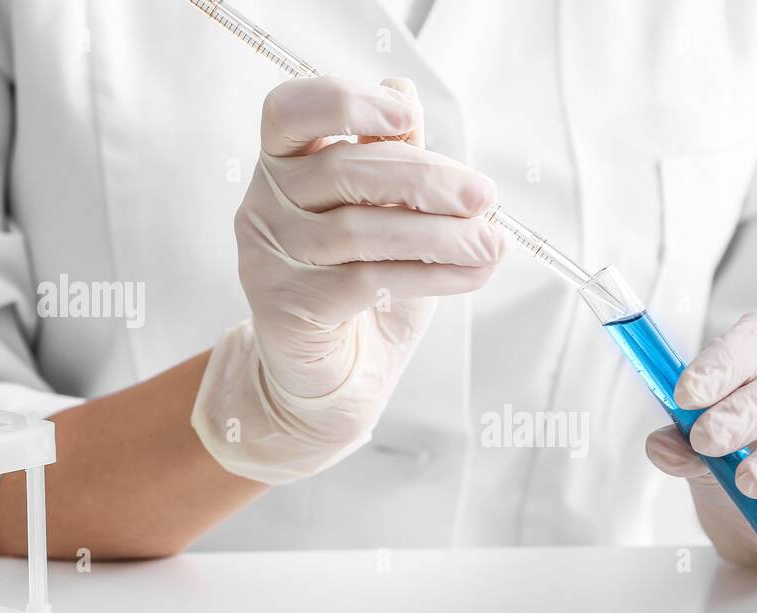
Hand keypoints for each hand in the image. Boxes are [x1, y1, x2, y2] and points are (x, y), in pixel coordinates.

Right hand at [193, 75, 504, 482]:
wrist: (334, 376)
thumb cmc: (363, 282)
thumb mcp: (385, 213)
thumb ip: (390, 157)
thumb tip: (404, 92)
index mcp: (284, 164)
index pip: (291, 112)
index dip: (343, 103)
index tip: (405, 117)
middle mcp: (265, 203)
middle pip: (342, 171)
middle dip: (425, 179)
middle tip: (485, 196)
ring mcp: (270, 256)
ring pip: (358, 230)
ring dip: (439, 235)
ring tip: (491, 244)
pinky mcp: (288, 306)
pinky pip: (368, 281)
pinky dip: (431, 275)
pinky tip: (473, 274)